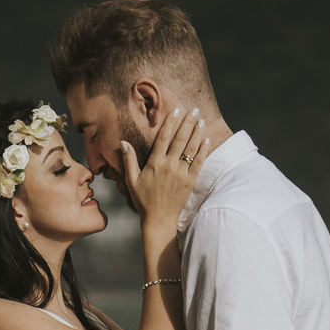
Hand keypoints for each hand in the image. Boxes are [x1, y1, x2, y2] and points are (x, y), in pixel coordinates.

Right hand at [121, 107, 210, 226]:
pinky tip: (206, 139)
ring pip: (191, 148)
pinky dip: (203, 150)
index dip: (170, 122)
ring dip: (197, 132)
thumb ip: (129, 160)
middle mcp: (168, 166)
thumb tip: (123, 142)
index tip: (176, 110)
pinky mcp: (190, 182)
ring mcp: (181, 174)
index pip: (163, 137)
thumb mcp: (132, 181)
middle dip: (188, 122)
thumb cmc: (144, 201)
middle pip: (180, 139)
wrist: (159, 220)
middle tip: (194, 109)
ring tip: (201, 120)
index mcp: (154, 163)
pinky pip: (198, 163)